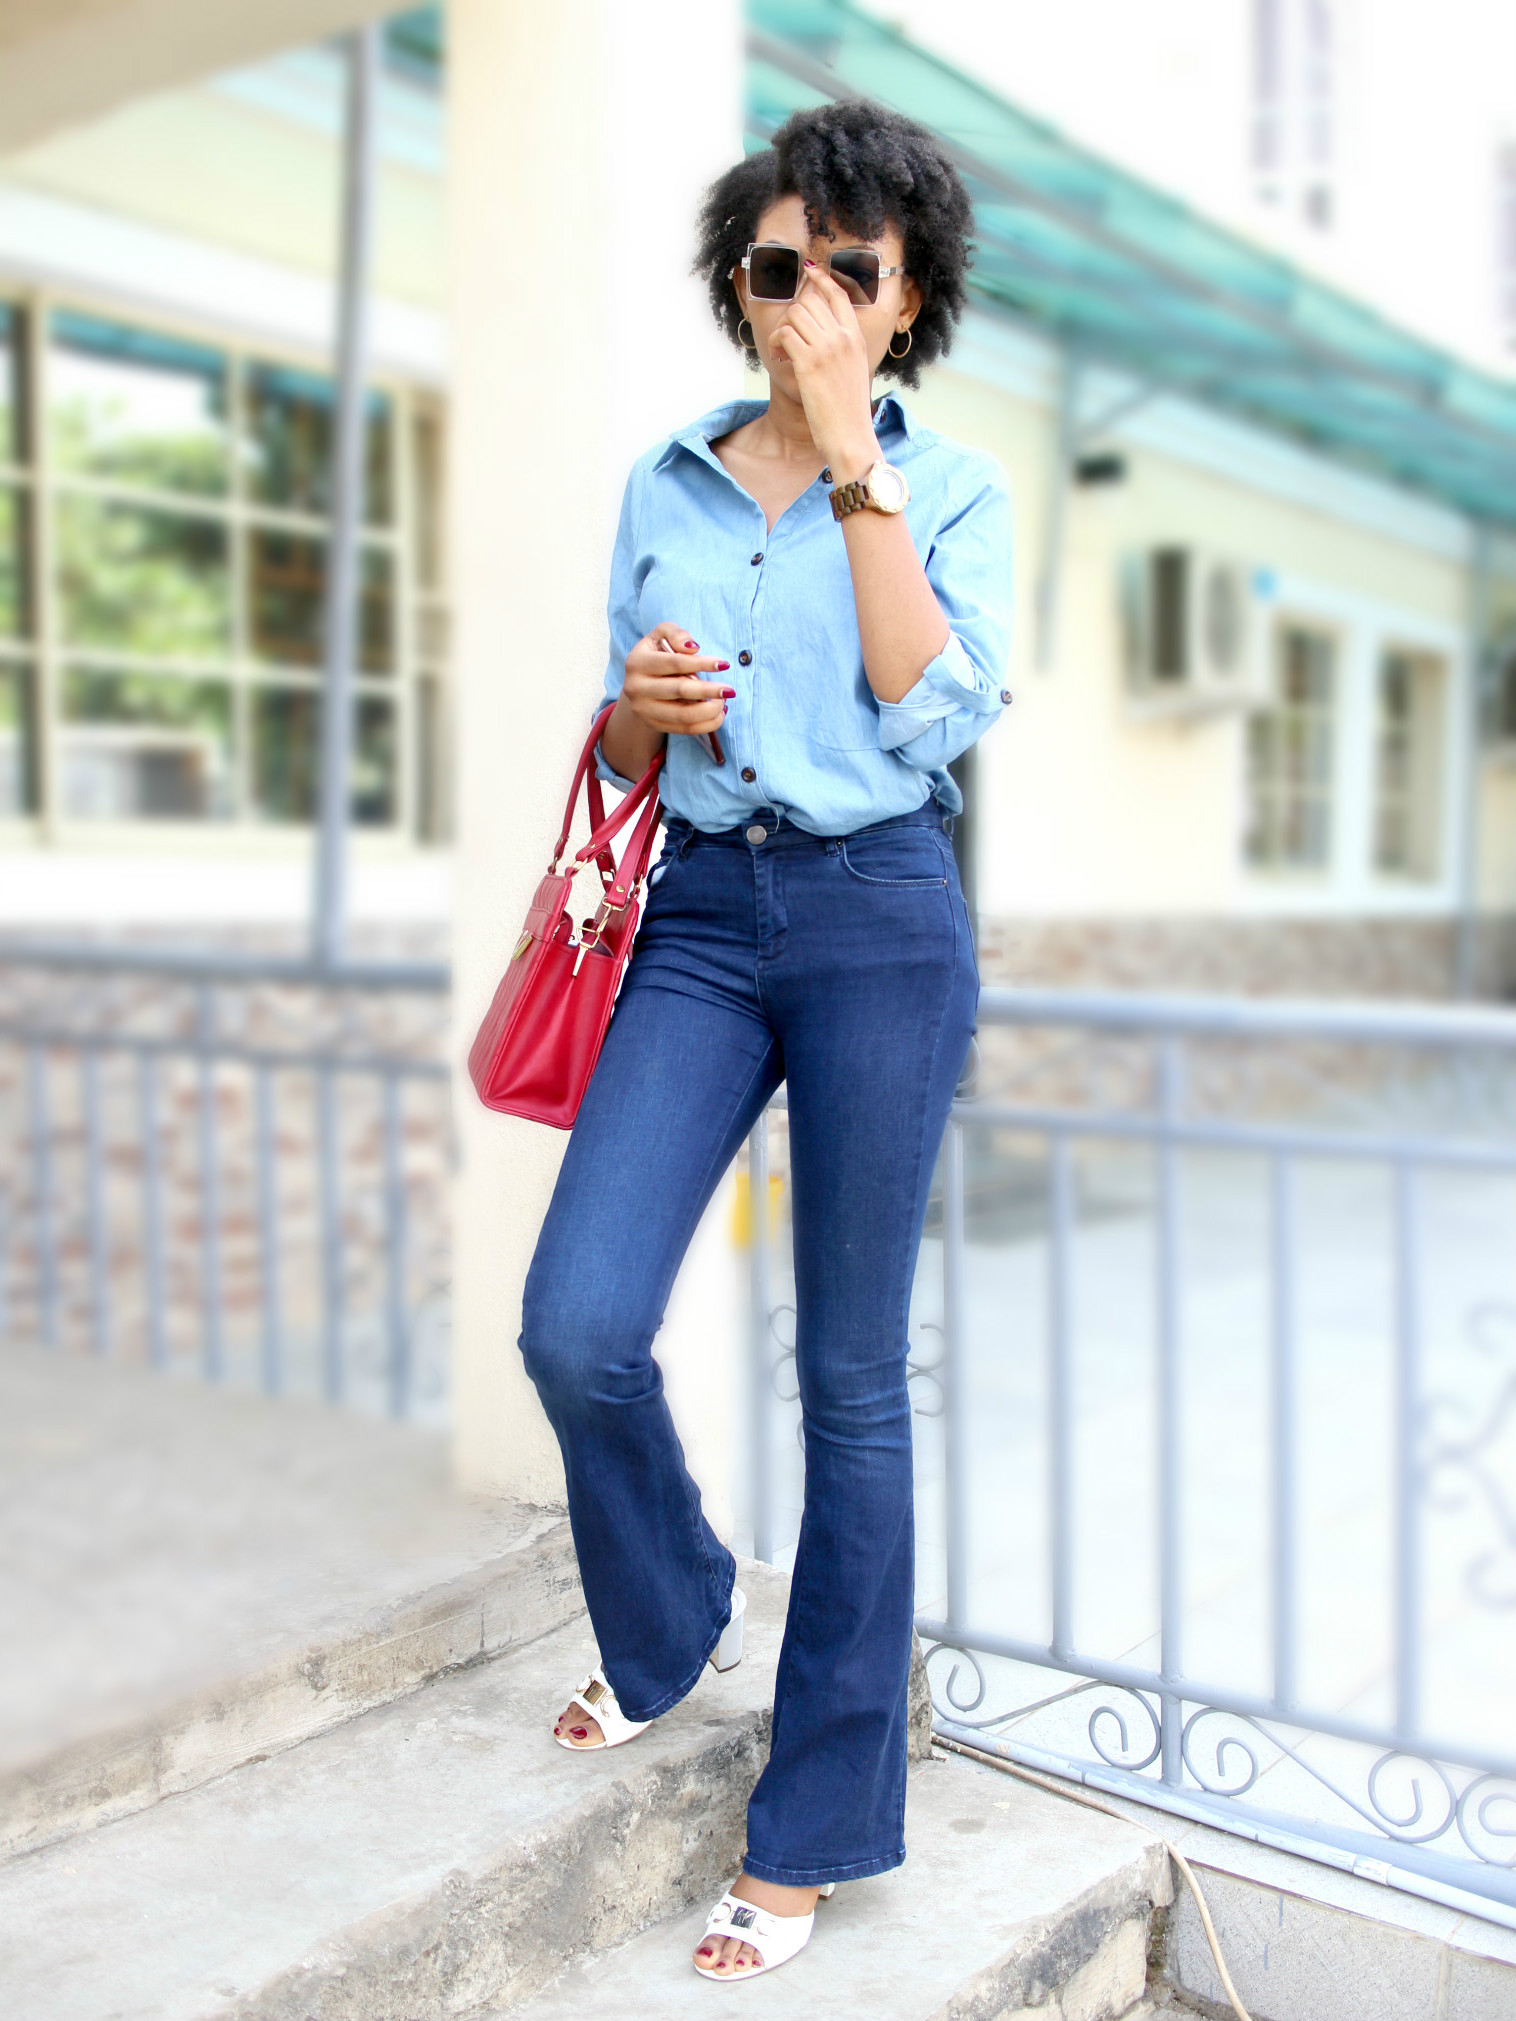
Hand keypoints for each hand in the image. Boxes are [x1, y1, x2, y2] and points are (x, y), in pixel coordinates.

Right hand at [622, 621, 732, 736]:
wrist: (639, 684)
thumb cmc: (656, 655)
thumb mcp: (661, 635)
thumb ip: (675, 634)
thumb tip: (693, 648)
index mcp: (637, 662)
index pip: (675, 663)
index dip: (701, 663)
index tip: (724, 665)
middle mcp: (636, 688)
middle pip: (680, 690)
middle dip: (709, 691)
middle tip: (730, 690)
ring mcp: (644, 710)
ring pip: (683, 715)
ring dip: (710, 711)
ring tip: (724, 702)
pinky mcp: (653, 725)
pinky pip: (685, 729)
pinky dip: (706, 724)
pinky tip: (718, 714)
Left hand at [771, 263, 880, 477]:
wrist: (851, 436)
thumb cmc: (850, 412)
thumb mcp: (855, 371)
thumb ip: (843, 350)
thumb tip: (824, 340)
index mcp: (856, 337)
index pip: (838, 294)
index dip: (821, 279)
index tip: (810, 271)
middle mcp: (843, 337)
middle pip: (810, 301)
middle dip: (793, 314)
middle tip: (788, 336)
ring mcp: (826, 348)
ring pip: (794, 313)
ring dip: (782, 329)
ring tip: (782, 349)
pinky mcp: (809, 362)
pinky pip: (784, 333)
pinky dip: (776, 342)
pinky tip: (779, 356)